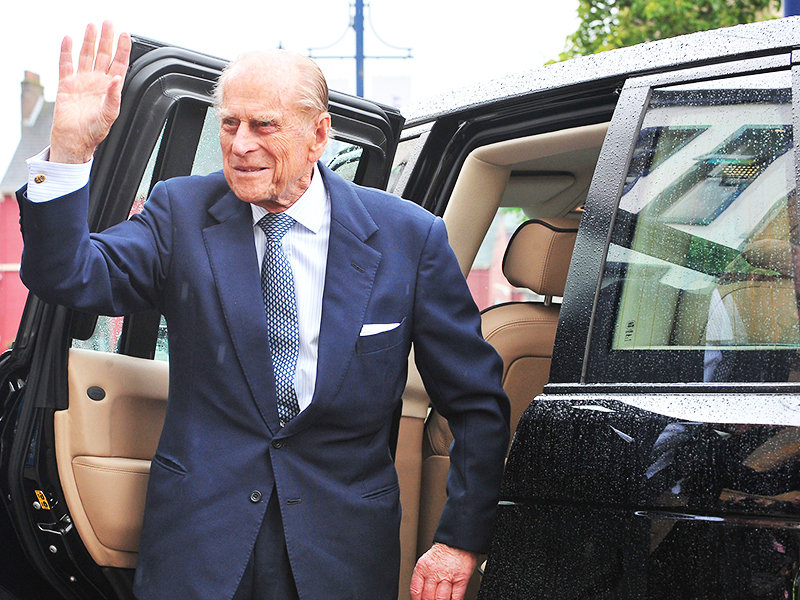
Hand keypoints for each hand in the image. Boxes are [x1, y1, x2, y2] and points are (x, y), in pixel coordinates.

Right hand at [50, 21, 130, 163]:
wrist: (74, 141)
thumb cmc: (94, 132)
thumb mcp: (109, 115)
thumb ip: (114, 97)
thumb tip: (117, 80)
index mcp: (110, 89)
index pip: (119, 65)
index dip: (122, 50)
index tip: (125, 35)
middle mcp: (97, 82)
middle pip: (103, 55)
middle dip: (106, 39)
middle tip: (108, 23)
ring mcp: (81, 81)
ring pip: (86, 56)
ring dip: (89, 41)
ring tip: (92, 26)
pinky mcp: (66, 84)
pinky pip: (66, 64)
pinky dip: (66, 51)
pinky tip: (69, 39)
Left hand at [410, 543, 478, 599]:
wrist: (458, 541)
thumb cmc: (443, 552)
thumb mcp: (427, 562)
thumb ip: (423, 578)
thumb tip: (421, 595)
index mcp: (423, 567)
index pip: (416, 591)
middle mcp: (434, 572)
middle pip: (428, 597)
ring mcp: (448, 576)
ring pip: (441, 599)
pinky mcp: (461, 579)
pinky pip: (456, 597)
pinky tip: (451, 599)